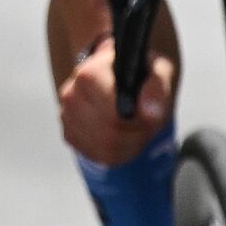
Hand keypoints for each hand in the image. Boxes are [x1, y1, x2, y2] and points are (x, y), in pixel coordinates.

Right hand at [51, 23, 172, 165]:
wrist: (124, 73)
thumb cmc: (143, 71)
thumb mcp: (159, 71)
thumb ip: (157, 88)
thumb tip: (149, 113)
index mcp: (89, 74)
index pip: (113, 116)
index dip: (138, 122)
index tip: (152, 115)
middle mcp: (71, 94)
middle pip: (109, 135)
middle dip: (136, 134)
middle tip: (150, 123)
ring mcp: (67, 115)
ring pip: (104, 148)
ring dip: (130, 143)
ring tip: (139, 125)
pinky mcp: (69, 133)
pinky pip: (97, 155)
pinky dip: (118, 151)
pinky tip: (126, 134)